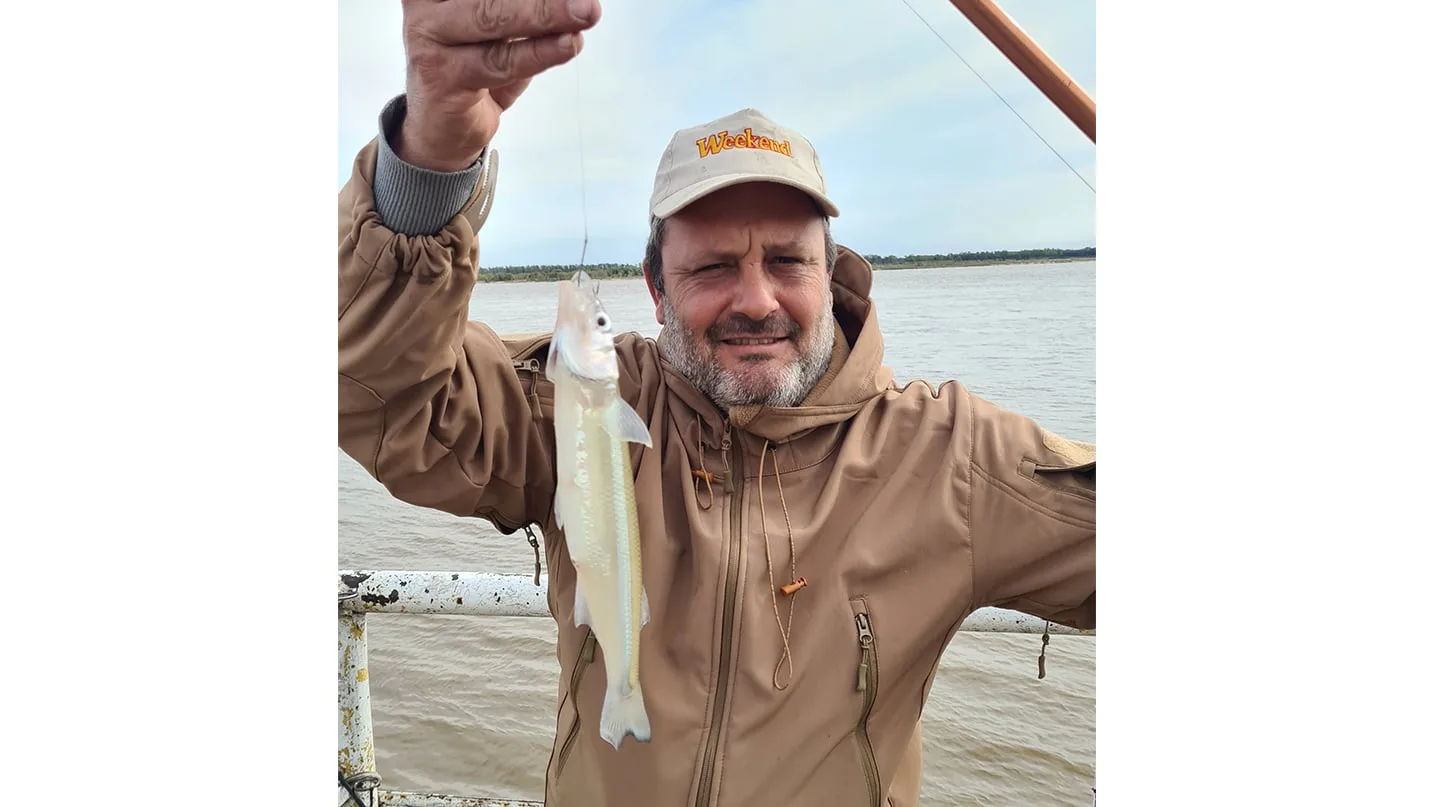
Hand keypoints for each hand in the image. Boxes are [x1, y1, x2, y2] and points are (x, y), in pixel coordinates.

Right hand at [397, 0, 600, 171]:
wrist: (440, 124)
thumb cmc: (471, 62)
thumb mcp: (502, 26)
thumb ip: (528, 10)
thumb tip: (574, 1)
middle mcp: (426, 5)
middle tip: (586, 2)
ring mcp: (429, 38)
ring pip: (493, 19)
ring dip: (546, 16)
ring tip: (584, 15)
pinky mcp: (442, 76)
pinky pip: (499, 62)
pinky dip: (539, 53)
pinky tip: (567, 45)